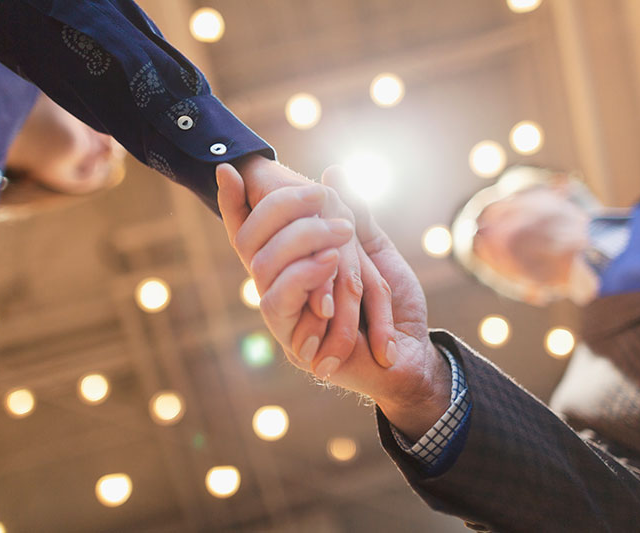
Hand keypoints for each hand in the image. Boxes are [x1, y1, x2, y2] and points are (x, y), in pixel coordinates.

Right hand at [222, 155, 395, 375]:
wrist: (412, 358)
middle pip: (251, 241)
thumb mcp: (375, 253)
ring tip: (341, 229)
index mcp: (294, 269)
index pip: (252, 232)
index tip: (228, 168)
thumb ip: (356, 215)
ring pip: (263, 268)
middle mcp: (279, 291)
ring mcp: (282, 316)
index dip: (234, 203)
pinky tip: (331, 261)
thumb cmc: (396, 309)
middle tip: (319, 192)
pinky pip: (279, 300)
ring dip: (301, 240)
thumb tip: (334, 171)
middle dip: (281, 208)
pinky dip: (304, 276)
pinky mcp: (291, 339)